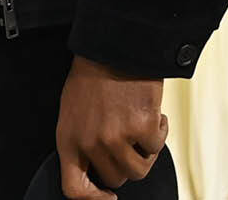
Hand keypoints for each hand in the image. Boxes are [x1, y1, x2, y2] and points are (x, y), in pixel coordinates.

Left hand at [56, 56, 167, 195]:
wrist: (113, 44)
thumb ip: (80, 141)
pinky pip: (156, 148)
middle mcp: (92, 142)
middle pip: (115, 178)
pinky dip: (159, 132)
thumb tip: (93, 169)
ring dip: (144, 150)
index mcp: (69, 139)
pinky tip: (151, 113)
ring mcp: (117, 137)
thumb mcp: (72, 109)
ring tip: (140, 125)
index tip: (109, 197)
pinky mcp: (142, 128)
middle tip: (128, 138)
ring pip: (138, 169)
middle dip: (125, 161)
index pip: (75, 189)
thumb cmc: (93, 72)